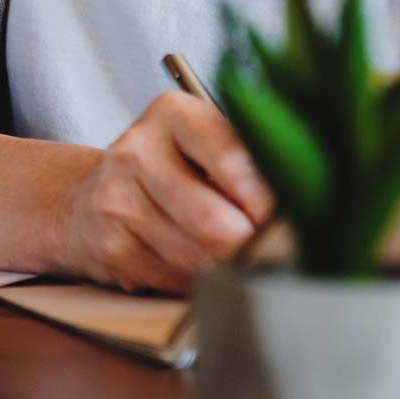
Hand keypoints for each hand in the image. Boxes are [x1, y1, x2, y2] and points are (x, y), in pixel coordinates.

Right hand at [58, 92, 274, 291]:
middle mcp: (137, 151)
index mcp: (174, 113)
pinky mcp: (109, 247)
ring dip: (225, 270)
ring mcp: (116, 200)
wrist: (92, 199)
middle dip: (252, 247)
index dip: (269, 202)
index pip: (234, 160)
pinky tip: (195, 267)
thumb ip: (251, 164)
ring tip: (236, 260)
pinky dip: (194, 284)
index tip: (290, 220)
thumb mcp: (209, 146)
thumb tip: (307, 209)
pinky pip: (173, 281)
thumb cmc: (175, 171)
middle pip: (216, 224)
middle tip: (274, 254)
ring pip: (197, 260)